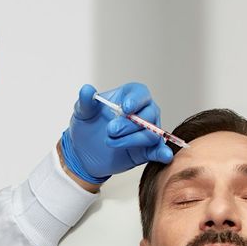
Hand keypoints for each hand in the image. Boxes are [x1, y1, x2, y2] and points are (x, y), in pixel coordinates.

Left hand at [60, 82, 174, 183]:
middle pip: (148, 114)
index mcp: (128, 97)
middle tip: (111, 130)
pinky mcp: (147, 151)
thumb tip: (87, 90)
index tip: (125, 109)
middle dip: (130, 124)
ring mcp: (146, 132)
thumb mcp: (82, 113)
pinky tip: (164, 156)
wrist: (84, 153)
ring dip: (132, 140)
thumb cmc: (87, 127)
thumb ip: (85, 101)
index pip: (141, 93)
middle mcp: (142, 112)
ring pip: (152, 134)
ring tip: (111, 143)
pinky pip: (159, 151)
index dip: (136, 100)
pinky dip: (163, 153)